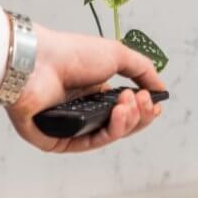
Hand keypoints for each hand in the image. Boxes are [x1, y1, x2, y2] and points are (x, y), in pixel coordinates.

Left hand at [6, 23, 165, 151]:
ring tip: (129, 103)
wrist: (36, 59)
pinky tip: (118, 115)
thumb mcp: (118, 55)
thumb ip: (143, 71)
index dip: (144, 110)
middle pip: (122, 126)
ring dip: (127, 122)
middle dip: (139, 115)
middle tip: (143, 100)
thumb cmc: (70, 52)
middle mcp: (83, 111)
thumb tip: (161, 89)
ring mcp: (69, 127)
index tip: (156, 104)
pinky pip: (87, 144)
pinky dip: (109, 133)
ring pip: (108, 136)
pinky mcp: (55, 141)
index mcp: (95, 93)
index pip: (126, 110)